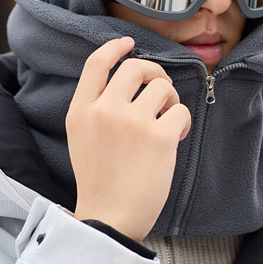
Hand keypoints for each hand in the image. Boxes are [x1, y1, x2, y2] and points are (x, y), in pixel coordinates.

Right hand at [66, 37, 191, 241]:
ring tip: (166, 122)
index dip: (115, 48)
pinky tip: (174, 139)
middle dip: (153, 73)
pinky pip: (179, 111)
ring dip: (169, 100)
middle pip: (134, 67)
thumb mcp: (81, 139)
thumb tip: (126, 81)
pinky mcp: (158, 137)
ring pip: (162, 87)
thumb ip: (95, 110)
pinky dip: (181, 122)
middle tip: (160, 89)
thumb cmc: (99, 182)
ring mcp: (131, 123)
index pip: (96, 64)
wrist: (109, 218)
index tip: (130, 44)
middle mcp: (104, 111)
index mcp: (80, 112)